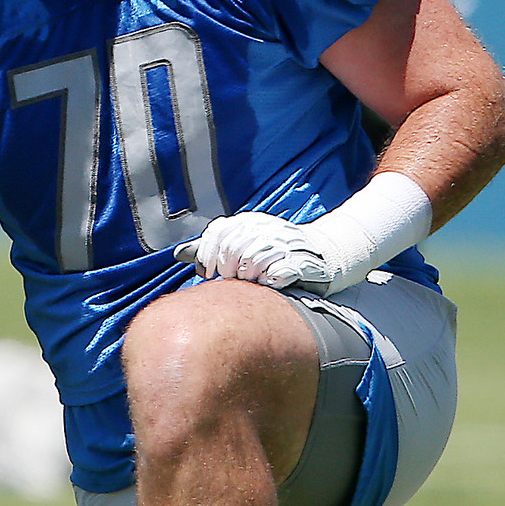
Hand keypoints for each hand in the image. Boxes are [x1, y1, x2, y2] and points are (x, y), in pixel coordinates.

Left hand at [175, 211, 331, 290]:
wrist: (326, 253)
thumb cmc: (277, 253)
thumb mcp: (245, 243)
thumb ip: (214, 248)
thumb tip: (178, 253)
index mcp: (250, 221)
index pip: (218, 232)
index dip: (208, 255)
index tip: (209, 273)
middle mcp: (267, 227)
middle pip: (233, 248)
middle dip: (228, 269)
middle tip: (233, 280)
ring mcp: (286, 243)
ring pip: (252, 261)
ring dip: (248, 277)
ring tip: (253, 282)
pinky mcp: (303, 261)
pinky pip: (278, 273)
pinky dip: (270, 281)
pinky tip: (270, 284)